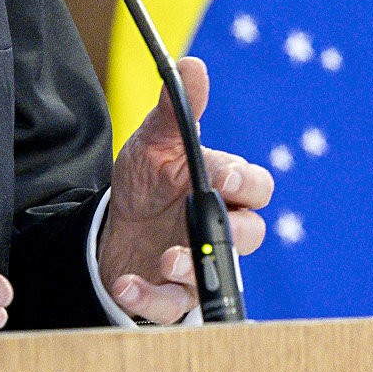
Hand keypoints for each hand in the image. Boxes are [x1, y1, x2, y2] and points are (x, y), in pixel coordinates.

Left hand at [96, 56, 271, 322]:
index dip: (246, 181)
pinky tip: (126, 284)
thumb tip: (193, 65)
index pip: (257, 186)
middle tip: (202, 219)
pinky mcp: (173, 293)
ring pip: (218, 273)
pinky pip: (172, 306)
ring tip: (165, 259)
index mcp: (224, 187)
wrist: (115, 224)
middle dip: (234, 229)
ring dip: (194, 268)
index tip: (222, 174)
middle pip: (251, 233)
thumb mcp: (155, 142)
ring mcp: (200, 262)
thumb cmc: (148, 179)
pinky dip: (150, 298)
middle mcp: (221, 226)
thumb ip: (176, 110)